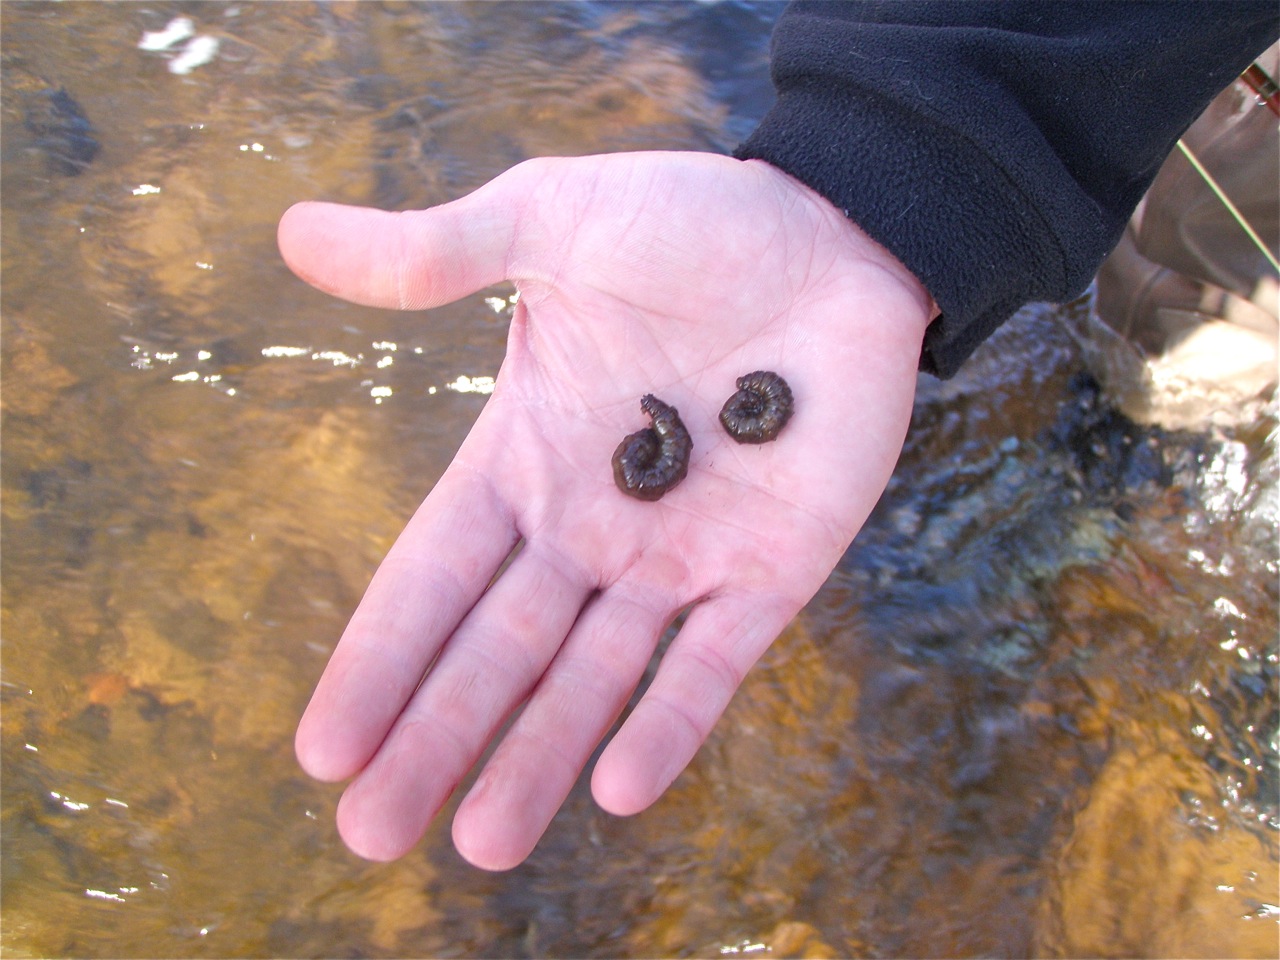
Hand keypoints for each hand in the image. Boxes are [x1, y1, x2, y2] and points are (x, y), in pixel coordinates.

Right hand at [279, 151, 932, 869]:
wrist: (835, 233)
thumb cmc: (690, 222)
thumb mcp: (548, 219)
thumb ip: (435, 253)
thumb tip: (292, 233)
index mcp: (526, 456)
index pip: (433, 574)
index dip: (379, 659)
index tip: (321, 747)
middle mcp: (593, 526)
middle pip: (501, 652)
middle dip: (438, 739)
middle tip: (371, 834)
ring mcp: (682, 557)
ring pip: (596, 678)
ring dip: (539, 758)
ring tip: (483, 844)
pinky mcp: (771, 570)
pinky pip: (713, 663)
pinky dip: (670, 723)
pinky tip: (618, 789)